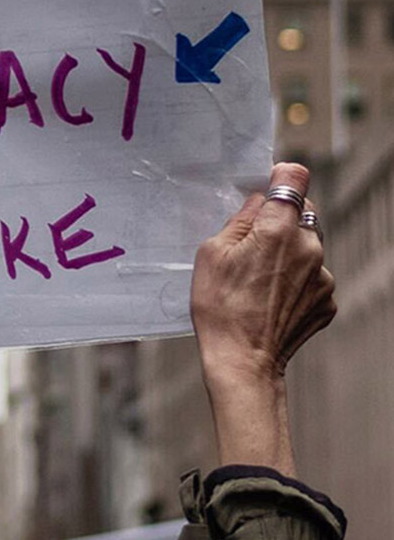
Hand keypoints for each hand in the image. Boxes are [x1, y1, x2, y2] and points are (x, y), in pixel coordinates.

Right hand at [191, 161, 335, 391]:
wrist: (243, 362)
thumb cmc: (220, 309)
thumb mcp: (212, 254)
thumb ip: (238, 220)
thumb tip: (256, 202)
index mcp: (278, 229)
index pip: (294, 177)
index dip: (280, 179)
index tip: (268, 188)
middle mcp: (309, 247)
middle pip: (303, 212)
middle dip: (282, 219)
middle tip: (254, 243)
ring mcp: (323, 275)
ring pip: (309, 246)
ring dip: (290, 252)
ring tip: (260, 279)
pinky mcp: (327, 299)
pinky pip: (314, 276)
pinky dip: (297, 281)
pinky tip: (272, 298)